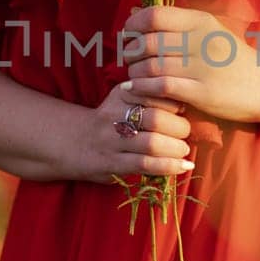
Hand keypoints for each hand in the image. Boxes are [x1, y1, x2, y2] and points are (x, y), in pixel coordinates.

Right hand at [69, 79, 193, 186]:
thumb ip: (149, 96)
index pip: (156, 93)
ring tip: (183, 150)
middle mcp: (114, 115)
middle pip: (156, 119)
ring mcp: (111, 141)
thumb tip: (186, 103)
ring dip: (176, 149)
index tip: (182, 109)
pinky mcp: (111, 164)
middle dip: (180, 127)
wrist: (73, 141)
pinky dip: (168, 166)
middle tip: (186, 132)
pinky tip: (183, 167)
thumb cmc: (110, 120)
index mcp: (121, 94)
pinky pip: (145, 165)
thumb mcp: (123, 99)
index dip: (175, 102)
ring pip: (152, 144)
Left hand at [122, 5, 259, 125]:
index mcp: (202, 21)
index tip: (128, 35)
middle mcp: (202, 41)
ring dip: (134, 72)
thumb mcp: (208, 31)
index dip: (133, 25)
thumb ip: (174, 22)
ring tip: (133, 75)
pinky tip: (135, 89)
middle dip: (131, 52)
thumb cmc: (232, 57)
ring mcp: (203, 68)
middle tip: (128, 59)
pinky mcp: (203, 93)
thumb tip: (133, 11)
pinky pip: (161, 87)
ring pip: (151, 66)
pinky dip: (142, 88)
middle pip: (148, 42)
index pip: (155, 15)